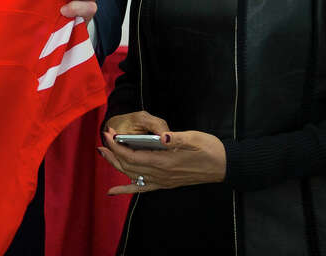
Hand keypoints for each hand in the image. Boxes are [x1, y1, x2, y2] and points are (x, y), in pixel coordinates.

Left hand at [97, 116, 226, 194]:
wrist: (223, 165)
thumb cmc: (208, 148)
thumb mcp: (193, 138)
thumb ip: (175, 138)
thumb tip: (162, 136)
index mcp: (164, 161)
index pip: (132, 155)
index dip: (117, 145)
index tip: (109, 133)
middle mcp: (161, 174)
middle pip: (128, 166)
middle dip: (112, 153)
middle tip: (102, 140)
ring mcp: (162, 181)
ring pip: (132, 176)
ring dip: (116, 165)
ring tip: (103, 153)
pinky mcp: (165, 183)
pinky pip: (142, 189)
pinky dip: (126, 189)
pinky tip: (112, 192)